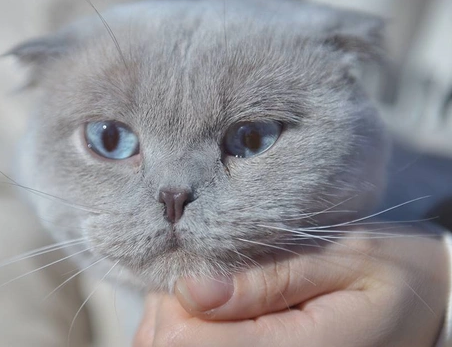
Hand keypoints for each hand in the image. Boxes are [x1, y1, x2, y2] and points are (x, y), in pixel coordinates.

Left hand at [134, 224, 448, 346]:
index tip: (201, 267)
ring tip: (216, 291)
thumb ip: (268, 279)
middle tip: (208, 275)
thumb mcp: (344, 258)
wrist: (426, 304)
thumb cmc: (391, 273)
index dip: (174, 300)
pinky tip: (215, 310)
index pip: (182, 340)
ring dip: (178, 320)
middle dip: (172, 309)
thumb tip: (189, 289)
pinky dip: (191, 328)